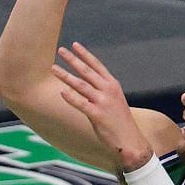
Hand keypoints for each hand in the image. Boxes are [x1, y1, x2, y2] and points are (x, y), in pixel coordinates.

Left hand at [51, 41, 152, 172]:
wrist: (130, 140)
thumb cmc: (120, 121)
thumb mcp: (114, 101)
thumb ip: (101, 91)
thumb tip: (86, 84)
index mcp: (112, 85)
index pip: (97, 65)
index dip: (85, 54)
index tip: (74, 45)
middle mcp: (108, 90)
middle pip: (87, 72)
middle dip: (73, 60)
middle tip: (61, 50)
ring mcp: (103, 102)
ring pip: (81, 85)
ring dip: (66, 75)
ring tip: (54, 68)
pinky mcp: (98, 115)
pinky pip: (81, 104)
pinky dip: (71, 97)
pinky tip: (62, 92)